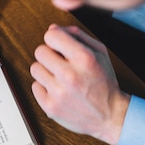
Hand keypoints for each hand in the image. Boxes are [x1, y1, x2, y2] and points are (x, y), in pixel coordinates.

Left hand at [30, 25, 130, 144]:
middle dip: (49, 55)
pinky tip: (58, 91)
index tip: (59, 46)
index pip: (51, 36)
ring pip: (35, 68)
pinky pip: (35, 87)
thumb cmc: (104, 83)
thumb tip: (53, 28)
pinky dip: (44, 88)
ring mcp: (59, 93)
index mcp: (84, 59)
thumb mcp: (100, 53)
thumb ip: (78, 36)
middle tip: (60, 63)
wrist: (110, 116)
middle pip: (40, 51)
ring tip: (59, 78)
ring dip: (46, 71)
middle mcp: (70, 76)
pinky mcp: (50, 107)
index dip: (54, 39)